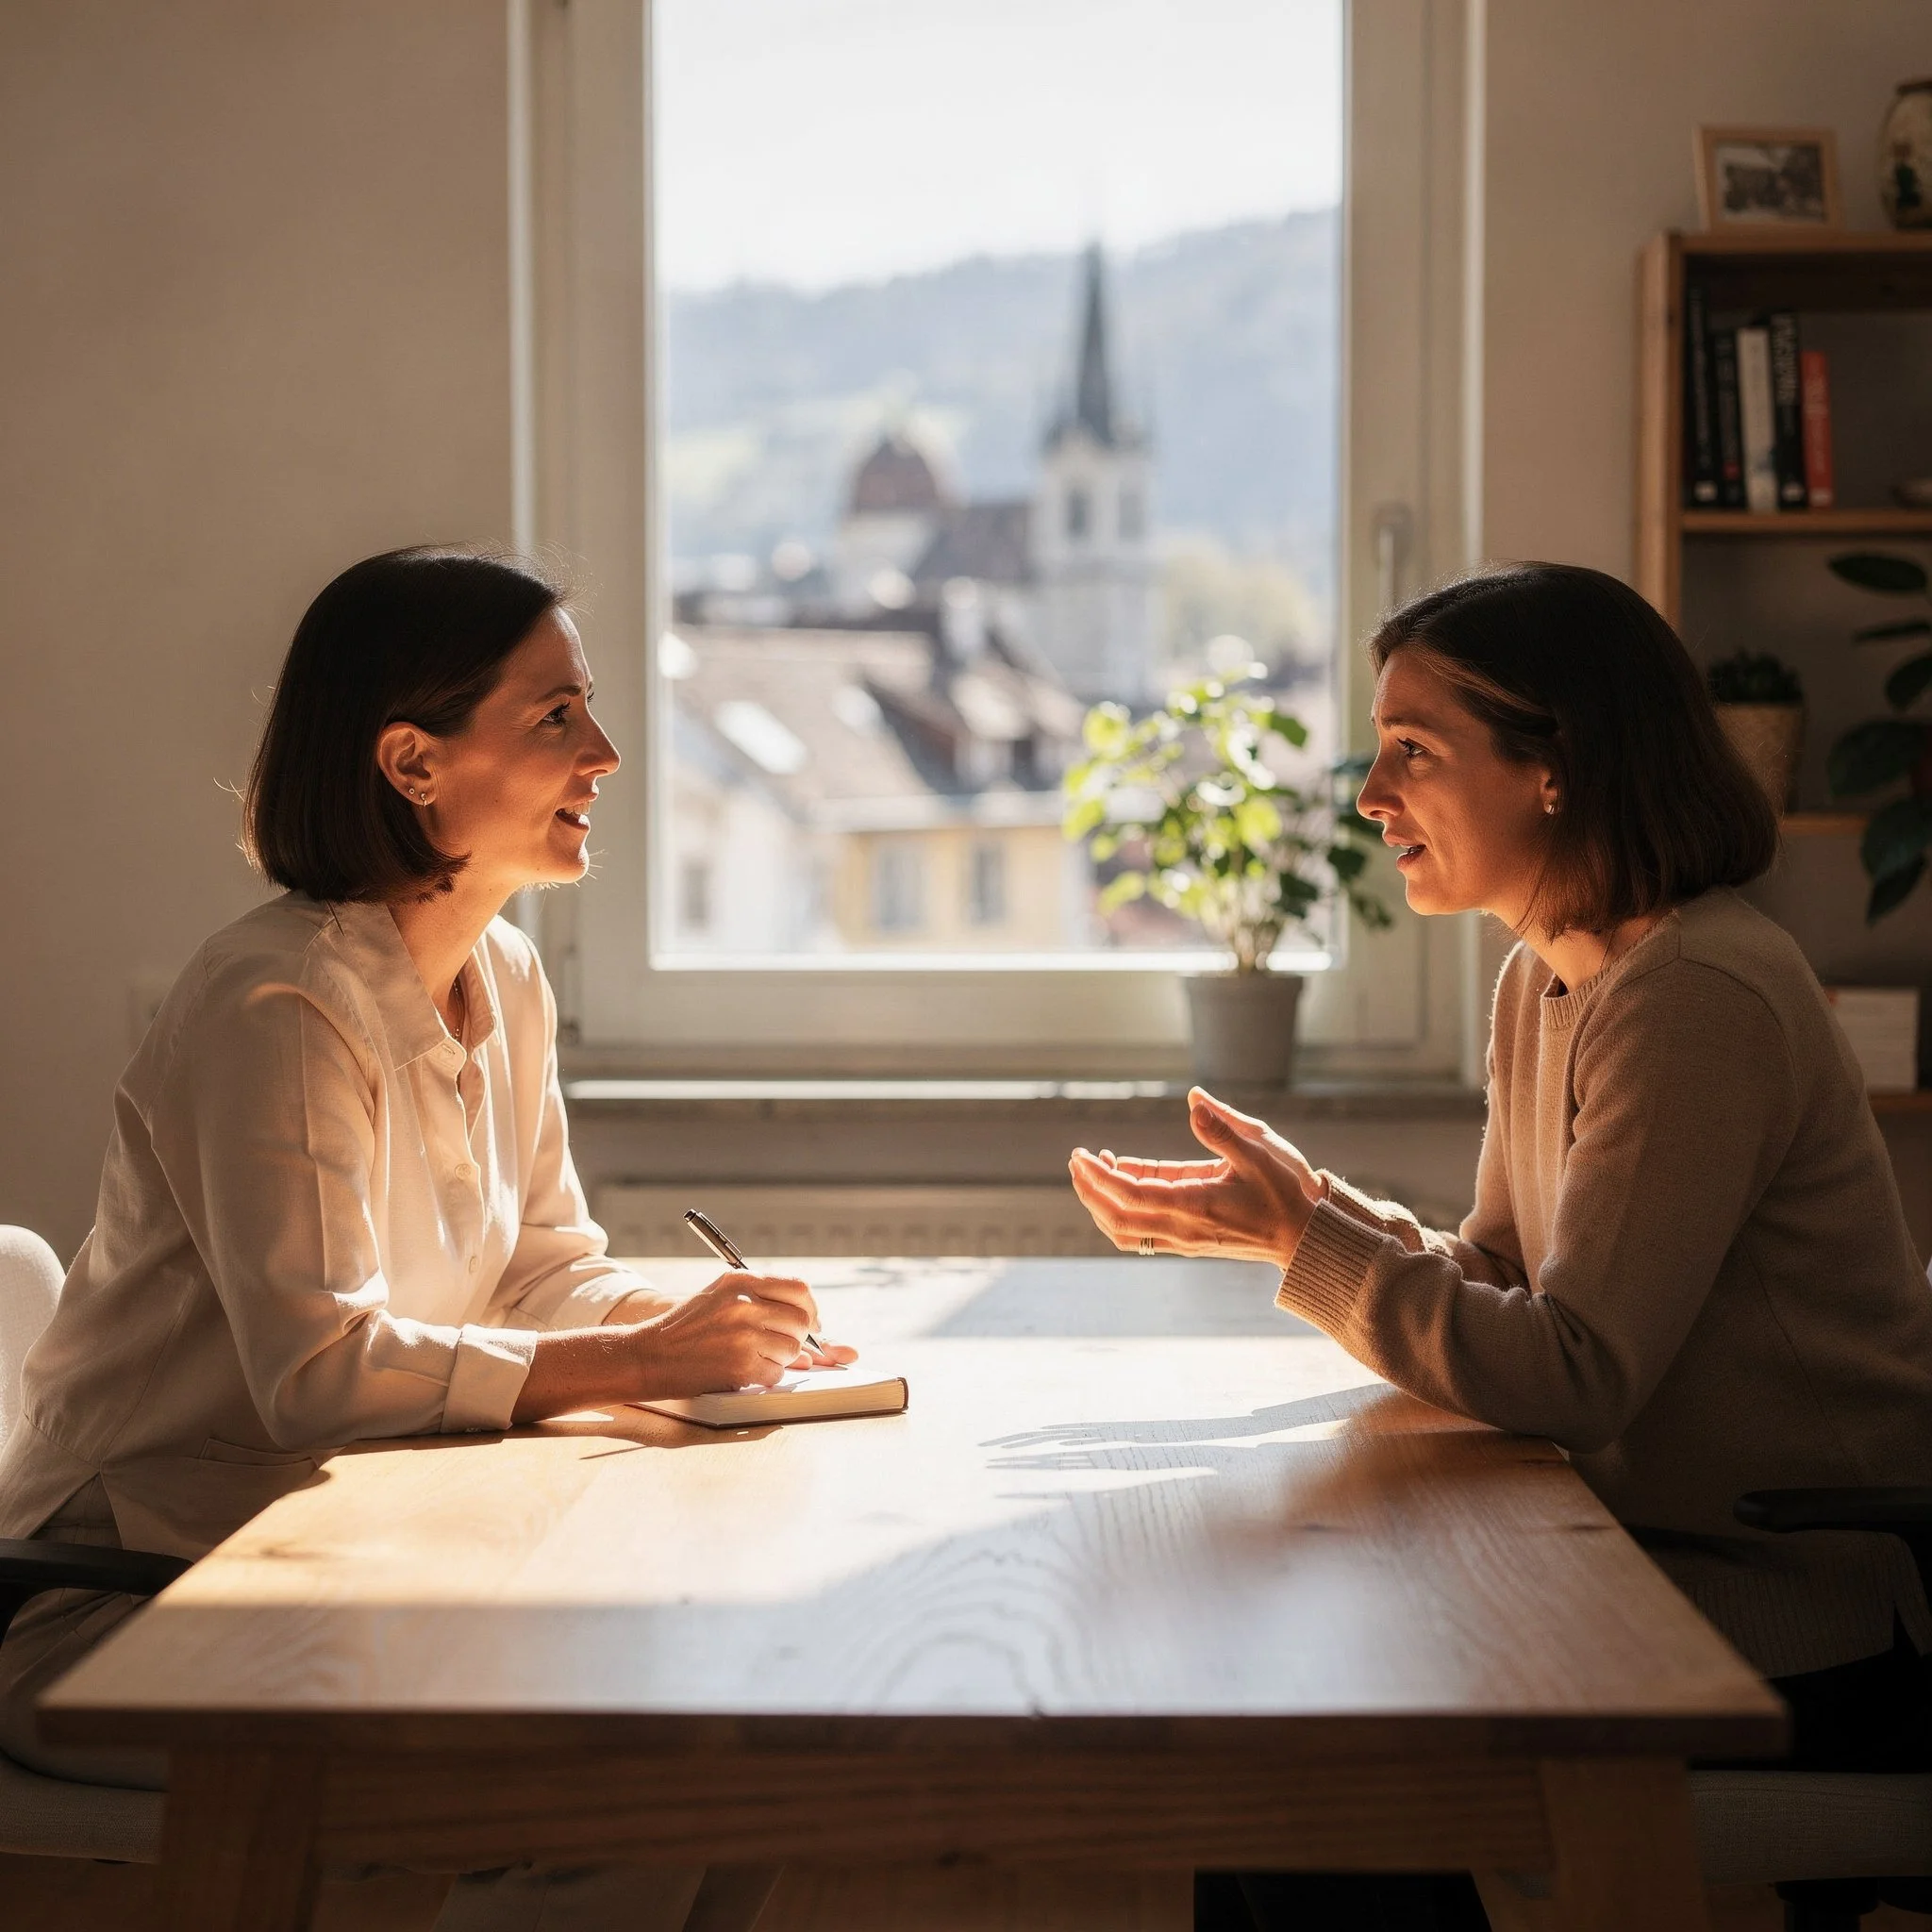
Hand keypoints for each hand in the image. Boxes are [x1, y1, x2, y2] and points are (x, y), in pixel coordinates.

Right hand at [635, 1271, 854, 1395]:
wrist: (647, 1355)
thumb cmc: (686, 1327)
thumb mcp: (720, 1295)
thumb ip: (762, 1299)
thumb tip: (815, 1324)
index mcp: (740, 1281)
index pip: (798, 1289)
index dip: (809, 1308)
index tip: (809, 1323)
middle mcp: (744, 1304)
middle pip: (801, 1321)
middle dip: (796, 1338)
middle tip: (777, 1344)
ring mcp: (743, 1335)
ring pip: (792, 1350)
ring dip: (778, 1359)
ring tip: (751, 1356)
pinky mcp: (740, 1366)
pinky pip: (776, 1374)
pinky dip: (764, 1377)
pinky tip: (741, 1370)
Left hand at [1068, 1087, 1324, 1265]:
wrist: (1306, 1237)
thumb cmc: (1286, 1192)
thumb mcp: (1260, 1151)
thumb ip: (1222, 1128)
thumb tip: (1193, 1099)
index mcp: (1195, 1205)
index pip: (1131, 1195)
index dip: (1100, 1177)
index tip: (1081, 1157)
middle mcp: (1184, 1228)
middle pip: (1117, 1219)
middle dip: (1090, 1191)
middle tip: (1077, 1161)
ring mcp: (1185, 1239)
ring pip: (1126, 1232)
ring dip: (1101, 1205)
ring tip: (1092, 1172)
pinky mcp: (1190, 1241)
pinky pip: (1143, 1234)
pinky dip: (1122, 1212)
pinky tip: (1125, 1179)